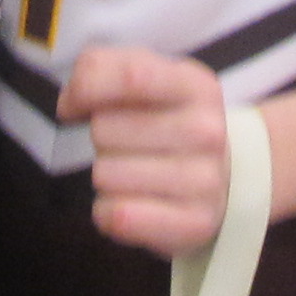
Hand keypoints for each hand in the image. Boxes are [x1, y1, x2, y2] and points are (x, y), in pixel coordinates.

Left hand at [59, 46, 228, 258]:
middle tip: (130, 145)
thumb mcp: (149, 80)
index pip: (130, 76)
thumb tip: (69, 103)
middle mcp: (207, 131)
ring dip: (106, 176)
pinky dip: (108, 213)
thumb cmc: (170, 123)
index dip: (85, 88)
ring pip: (104, 175)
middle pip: (104, 130)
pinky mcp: (195, 224)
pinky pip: (118, 216)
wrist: (226, 181)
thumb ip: (104, 71)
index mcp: (196, 86)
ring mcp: (206, 181)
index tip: (73, 105)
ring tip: (136, 174)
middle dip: (102, 138)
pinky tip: (131, 204)